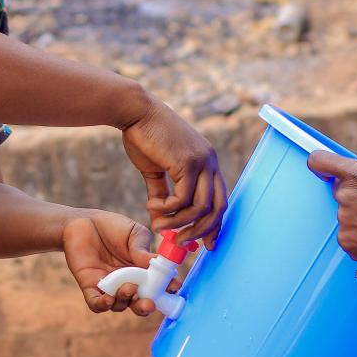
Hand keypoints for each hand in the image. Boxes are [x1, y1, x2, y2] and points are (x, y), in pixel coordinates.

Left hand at [62, 210, 179, 316]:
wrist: (83, 221)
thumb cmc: (113, 227)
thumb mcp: (134, 234)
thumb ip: (143, 250)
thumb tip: (156, 262)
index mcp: (143, 272)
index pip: (157, 286)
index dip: (166, 291)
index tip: (173, 288)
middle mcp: (128, 283)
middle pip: (139, 303)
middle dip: (145, 307)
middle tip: (149, 303)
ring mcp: (110, 287)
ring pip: (120, 305)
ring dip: (125, 300)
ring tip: (128, 287)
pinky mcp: (90, 287)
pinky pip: (96, 304)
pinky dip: (102, 305)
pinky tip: (108, 299)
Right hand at [120, 99, 227, 248]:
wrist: (135, 112)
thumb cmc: (144, 137)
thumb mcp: (156, 170)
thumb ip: (163, 194)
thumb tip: (162, 220)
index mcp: (207, 162)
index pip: (221, 200)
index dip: (215, 225)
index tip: (205, 244)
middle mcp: (210, 162)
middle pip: (218, 208)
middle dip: (201, 231)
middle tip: (180, 242)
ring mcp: (202, 161)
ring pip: (200, 207)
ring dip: (179, 223)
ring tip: (160, 224)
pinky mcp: (187, 162)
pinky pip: (183, 199)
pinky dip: (167, 209)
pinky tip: (152, 206)